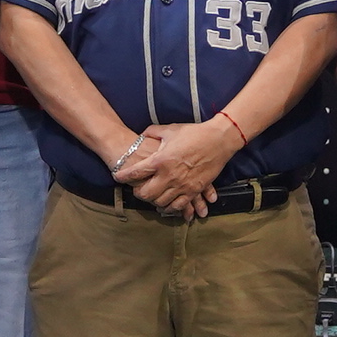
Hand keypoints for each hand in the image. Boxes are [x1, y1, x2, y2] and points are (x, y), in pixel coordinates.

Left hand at [113, 117, 241, 215]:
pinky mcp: (194, 190)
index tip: (118, 177)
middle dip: (138, 194)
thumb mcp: (170, 129)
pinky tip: (167, 205)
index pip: (135, 172)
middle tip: (136, 190)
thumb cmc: (194, 133)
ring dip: (154, 201)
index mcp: (160, 160)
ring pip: (161, 202)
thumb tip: (142, 135)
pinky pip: (179, 205)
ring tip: (151, 197)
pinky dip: (171, 207)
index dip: (123, 176)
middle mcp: (169, 175)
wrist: (219, 140)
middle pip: (146, 194)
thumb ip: (152, 132)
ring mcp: (182, 185)